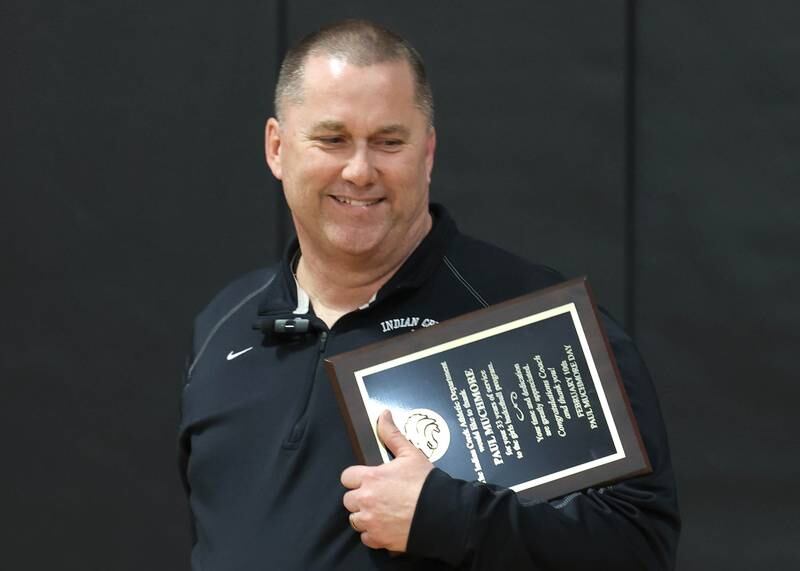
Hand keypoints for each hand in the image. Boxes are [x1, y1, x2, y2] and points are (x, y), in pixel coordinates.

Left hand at [341, 409, 433, 551]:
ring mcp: (370, 522)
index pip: (346, 477)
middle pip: (348, 499)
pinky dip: (374, 533)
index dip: (358, 477)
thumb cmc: (426, 483)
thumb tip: (383, 414)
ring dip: (365, 515)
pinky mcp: (378, 540)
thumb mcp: (411, 454)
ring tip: (383, 511)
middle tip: (379, 495)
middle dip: (360, 497)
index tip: (370, 479)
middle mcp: (365, 500)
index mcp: (370, 478)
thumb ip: (392, 434)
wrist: (442, 514)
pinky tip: (387, 526)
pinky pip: (366, 537)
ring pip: (355, 519)